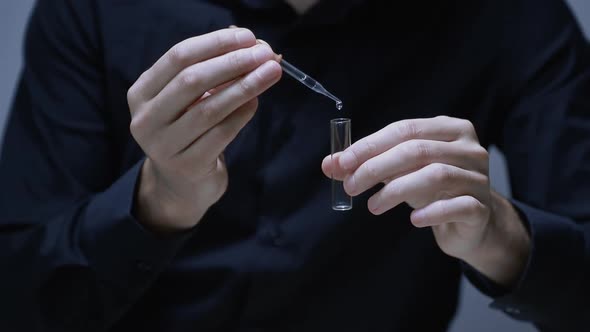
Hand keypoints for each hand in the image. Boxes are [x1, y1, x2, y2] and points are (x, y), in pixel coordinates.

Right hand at [127, 28, 281, 232]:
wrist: (180, 185)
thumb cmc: (188, 131)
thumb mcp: (190, 99)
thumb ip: (214, 72)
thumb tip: (253, 47)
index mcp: (142, 93)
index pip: (178, 57)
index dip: (215, 43)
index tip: (247, 37)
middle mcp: (146, 119)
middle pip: (192, 80)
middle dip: (233, 62)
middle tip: (265, 54)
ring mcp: (164, 146)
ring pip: (209, 108)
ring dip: (245, 86)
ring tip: (271, 72)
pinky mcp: (188, 166)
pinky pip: (222, 133)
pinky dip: (243, 113)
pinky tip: (257, 101)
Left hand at [322, 116, 529, 285]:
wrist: (472, 224)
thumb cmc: (433, 190)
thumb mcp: (400, 173)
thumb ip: (368, 165)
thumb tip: (330, 164)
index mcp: (450, 130)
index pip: (405, 129)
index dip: (370, 145)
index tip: (342, 162)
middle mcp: (469, 149)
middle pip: (418, 150)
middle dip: (377, 167)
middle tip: (351, 186)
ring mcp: (479, 178)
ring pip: (436, 176)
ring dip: (396, 190)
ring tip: (373, 206)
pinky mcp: (481, 208)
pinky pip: (457, 206)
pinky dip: (431, 212)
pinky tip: (413, 220)